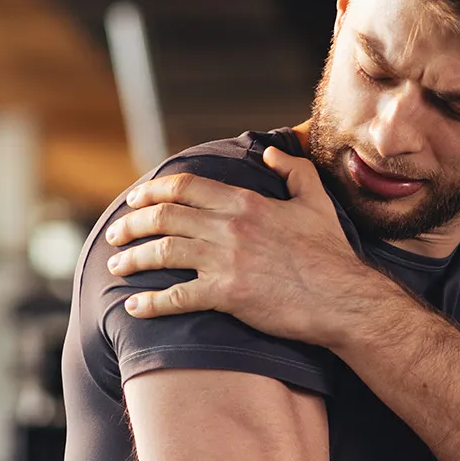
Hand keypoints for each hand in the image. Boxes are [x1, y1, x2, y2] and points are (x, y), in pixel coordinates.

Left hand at [104, 146, 373, 345]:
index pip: (185, 187)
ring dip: (132, 258)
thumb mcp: (316, 202)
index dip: (152, 190)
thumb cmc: (331, 254)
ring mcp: (226, 261)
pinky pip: (177, 297)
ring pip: (162, 253)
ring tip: (116, 265)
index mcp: (246, 203)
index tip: (135, 198)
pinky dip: (150, 303)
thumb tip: (270, 153)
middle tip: (116, 233)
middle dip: (131, 223)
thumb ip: (293, 170)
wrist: (343, 298)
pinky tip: (134, 307)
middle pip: (164, 217)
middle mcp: (230, 228)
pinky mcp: (228, 295)